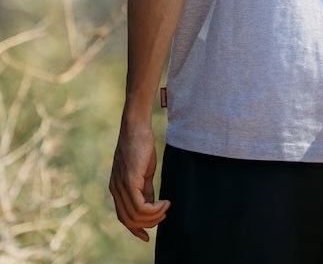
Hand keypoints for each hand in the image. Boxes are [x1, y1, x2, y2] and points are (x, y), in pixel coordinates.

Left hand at [109, 124, 170, 241]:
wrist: (137, 128)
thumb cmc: (141, 146)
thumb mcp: (143, 172)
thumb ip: (145, 189)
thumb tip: (151, 205)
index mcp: (117, 188)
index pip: (123, 216)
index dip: (136, 229)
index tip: (148, 236)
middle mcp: (115, 190)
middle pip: (129, 220)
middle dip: (149, 223)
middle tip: (164, 214)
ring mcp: (121, 186)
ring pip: (135, 216)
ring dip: (154, 216)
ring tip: (166, 207)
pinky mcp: (129, 181)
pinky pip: (140, 206)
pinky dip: (154, 209)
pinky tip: (164, 202)